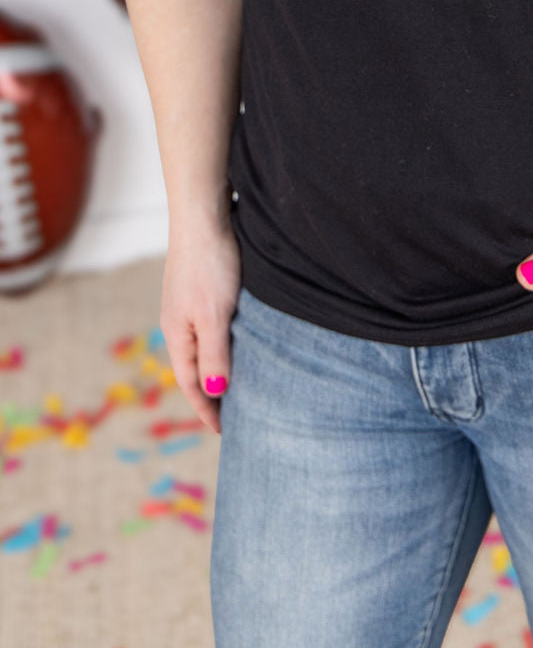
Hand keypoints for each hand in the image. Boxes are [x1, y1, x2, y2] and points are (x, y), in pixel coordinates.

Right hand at [161, 217, 240, 434]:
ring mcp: (188, 306)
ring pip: (203, 348)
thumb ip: (214, 353)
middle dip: (211, 394)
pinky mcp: (200, 289)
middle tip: (234, 416)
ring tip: (240, 386)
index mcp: (178, 334)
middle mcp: (179, 323)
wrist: (202, 215)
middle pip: (194, 369)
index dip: (207, 408)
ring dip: (218, 369)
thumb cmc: (209, 264)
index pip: (191, 383)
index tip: (224, 431)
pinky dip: (222, 345)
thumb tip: (216, 391)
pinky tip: (240, 344)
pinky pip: (210, 329)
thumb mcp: (214, 314)